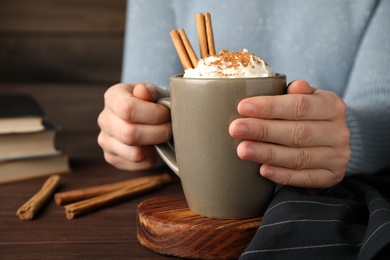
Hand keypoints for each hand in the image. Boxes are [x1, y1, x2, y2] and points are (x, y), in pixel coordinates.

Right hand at [97, 83, 171, 170]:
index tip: (167, 113)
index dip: (154, 114)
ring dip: (156, 146)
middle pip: (129, 134)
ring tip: (162, 136)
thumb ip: (150, 91)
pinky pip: (137, 164)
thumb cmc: (152, 102)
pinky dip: (152, 157)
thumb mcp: (154, 92)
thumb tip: (142, 91)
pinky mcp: (112, 158)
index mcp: (113, 97)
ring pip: (135, 153)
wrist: (145, 115)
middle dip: (158, 132)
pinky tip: (154, 145)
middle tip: (170, 127)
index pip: (127, 109)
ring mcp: (105, 141)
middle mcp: (104, 119)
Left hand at [229, 80, 350, 188]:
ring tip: (242, 150)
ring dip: (268, 154)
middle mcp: (339, 131)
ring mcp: (337, 156)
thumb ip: (297, 93)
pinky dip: (283, 175)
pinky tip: (263, 170)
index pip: (299, 105)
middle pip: (297, 132)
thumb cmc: (309, 116)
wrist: (332, 142)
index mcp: (332, 105)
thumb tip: (294, 86)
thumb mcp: (307, 98)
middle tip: (235, 129)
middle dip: (263, 130)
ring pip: (299, 157)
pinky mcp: (332, 176)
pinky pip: (305, 178)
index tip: (242, 107)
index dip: (270, 107)